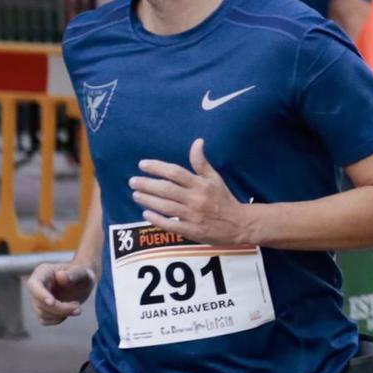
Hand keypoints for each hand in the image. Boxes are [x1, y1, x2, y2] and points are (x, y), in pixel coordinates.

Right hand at [27, 260, 94, 325]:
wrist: (83, 283)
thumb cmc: (82, 274)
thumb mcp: (82, 272)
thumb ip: (74, 273)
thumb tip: (61, 276)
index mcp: (43, 272)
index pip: (33, 284)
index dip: (40, 295)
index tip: (52, 303)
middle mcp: (37, 286)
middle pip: (39, 303)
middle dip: (59, 308)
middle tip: (78, 307)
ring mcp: (38, 299)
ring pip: (42, 313)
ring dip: (61, 314)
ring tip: (77, 308)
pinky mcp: (43, 310)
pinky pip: (45, 320)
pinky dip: (58, 319)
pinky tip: (70, 312)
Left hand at [130, 139, 252, 244]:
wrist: (240, 224)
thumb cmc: (224, 199)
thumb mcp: (215, 178)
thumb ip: (201, 162)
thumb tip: (197, 141)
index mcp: (202, 185)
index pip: (176, 173)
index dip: (157, 167)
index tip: (142, 164)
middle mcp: (196, 199)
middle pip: (167, 189)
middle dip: (147, 184)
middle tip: (133, 181)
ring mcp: (193, 216)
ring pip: (166, 206)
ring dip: (148, 200)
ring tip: (135, 194)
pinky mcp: (192, 230)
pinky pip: (171, 224)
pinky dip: (157, 219)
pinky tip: (146, 213)